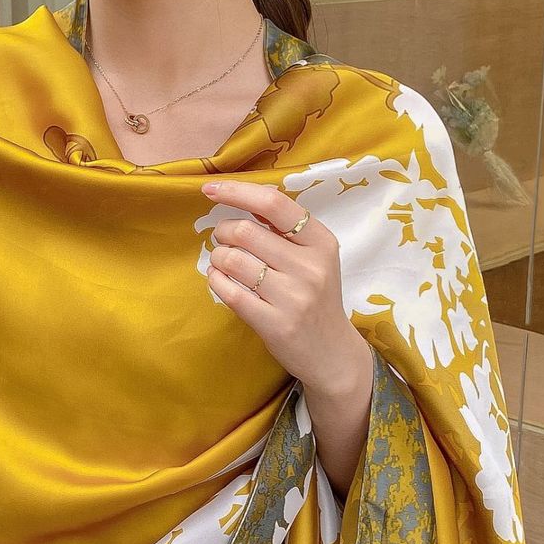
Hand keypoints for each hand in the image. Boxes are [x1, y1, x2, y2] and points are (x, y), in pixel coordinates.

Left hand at [199, 177, 368, 395]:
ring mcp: (293, 297)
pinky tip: (220, 280)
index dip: (237, 192)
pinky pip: (229, 291)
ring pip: (233, 259)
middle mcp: (311, 267)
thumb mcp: (316, 258)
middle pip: (246, 231)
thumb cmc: (317, 297)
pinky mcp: (275, 323)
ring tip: (223, 263)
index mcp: (322, 242)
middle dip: (223, 232)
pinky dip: (216, 281)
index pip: (274, 204)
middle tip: (224, 241)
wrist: (332, 353)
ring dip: (218, 257)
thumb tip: (247, 195)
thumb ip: (287, 229)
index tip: (210, 190)